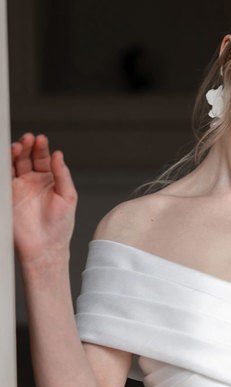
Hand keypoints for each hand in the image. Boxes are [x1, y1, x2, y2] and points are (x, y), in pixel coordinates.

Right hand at [11, 133, 76, 264]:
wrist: (45, 248)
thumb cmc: (60, 226)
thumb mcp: (68, 197)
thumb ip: (63, 175)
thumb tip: (59, 155)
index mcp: (49, 179)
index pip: (42, 157)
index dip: (41, 147)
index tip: (41, 139)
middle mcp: (32, 181)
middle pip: (25, 156)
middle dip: (26, 146)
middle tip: (28, 139)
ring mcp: (18, 187)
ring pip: (12, 164)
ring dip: (14, 153)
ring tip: (18, 146)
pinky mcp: (7, 195)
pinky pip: (4, 177)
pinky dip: (4, 166)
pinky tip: (7, 158)